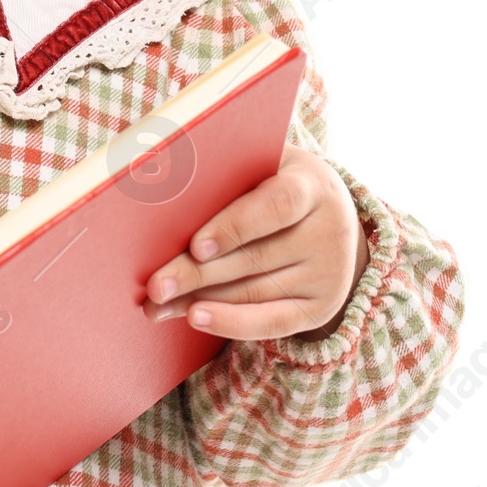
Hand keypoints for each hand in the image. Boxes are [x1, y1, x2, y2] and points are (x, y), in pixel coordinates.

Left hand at [143, 145, 370, 341]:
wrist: (330, 216)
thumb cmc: (275, 181)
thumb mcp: (263, 164)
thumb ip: (227, 172)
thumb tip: (162, 178)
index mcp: (312, 185)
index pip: (277, 205)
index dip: (236, 226)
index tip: (196, 246)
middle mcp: (328, 230)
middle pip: (256, 257)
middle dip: (198, 274)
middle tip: (156, 286)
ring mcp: (329, 273)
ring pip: (255, 291)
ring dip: (200, 300)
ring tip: (157, 305)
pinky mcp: (321, 306)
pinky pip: (273, 322)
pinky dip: (231, 322)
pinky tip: (195, 318)